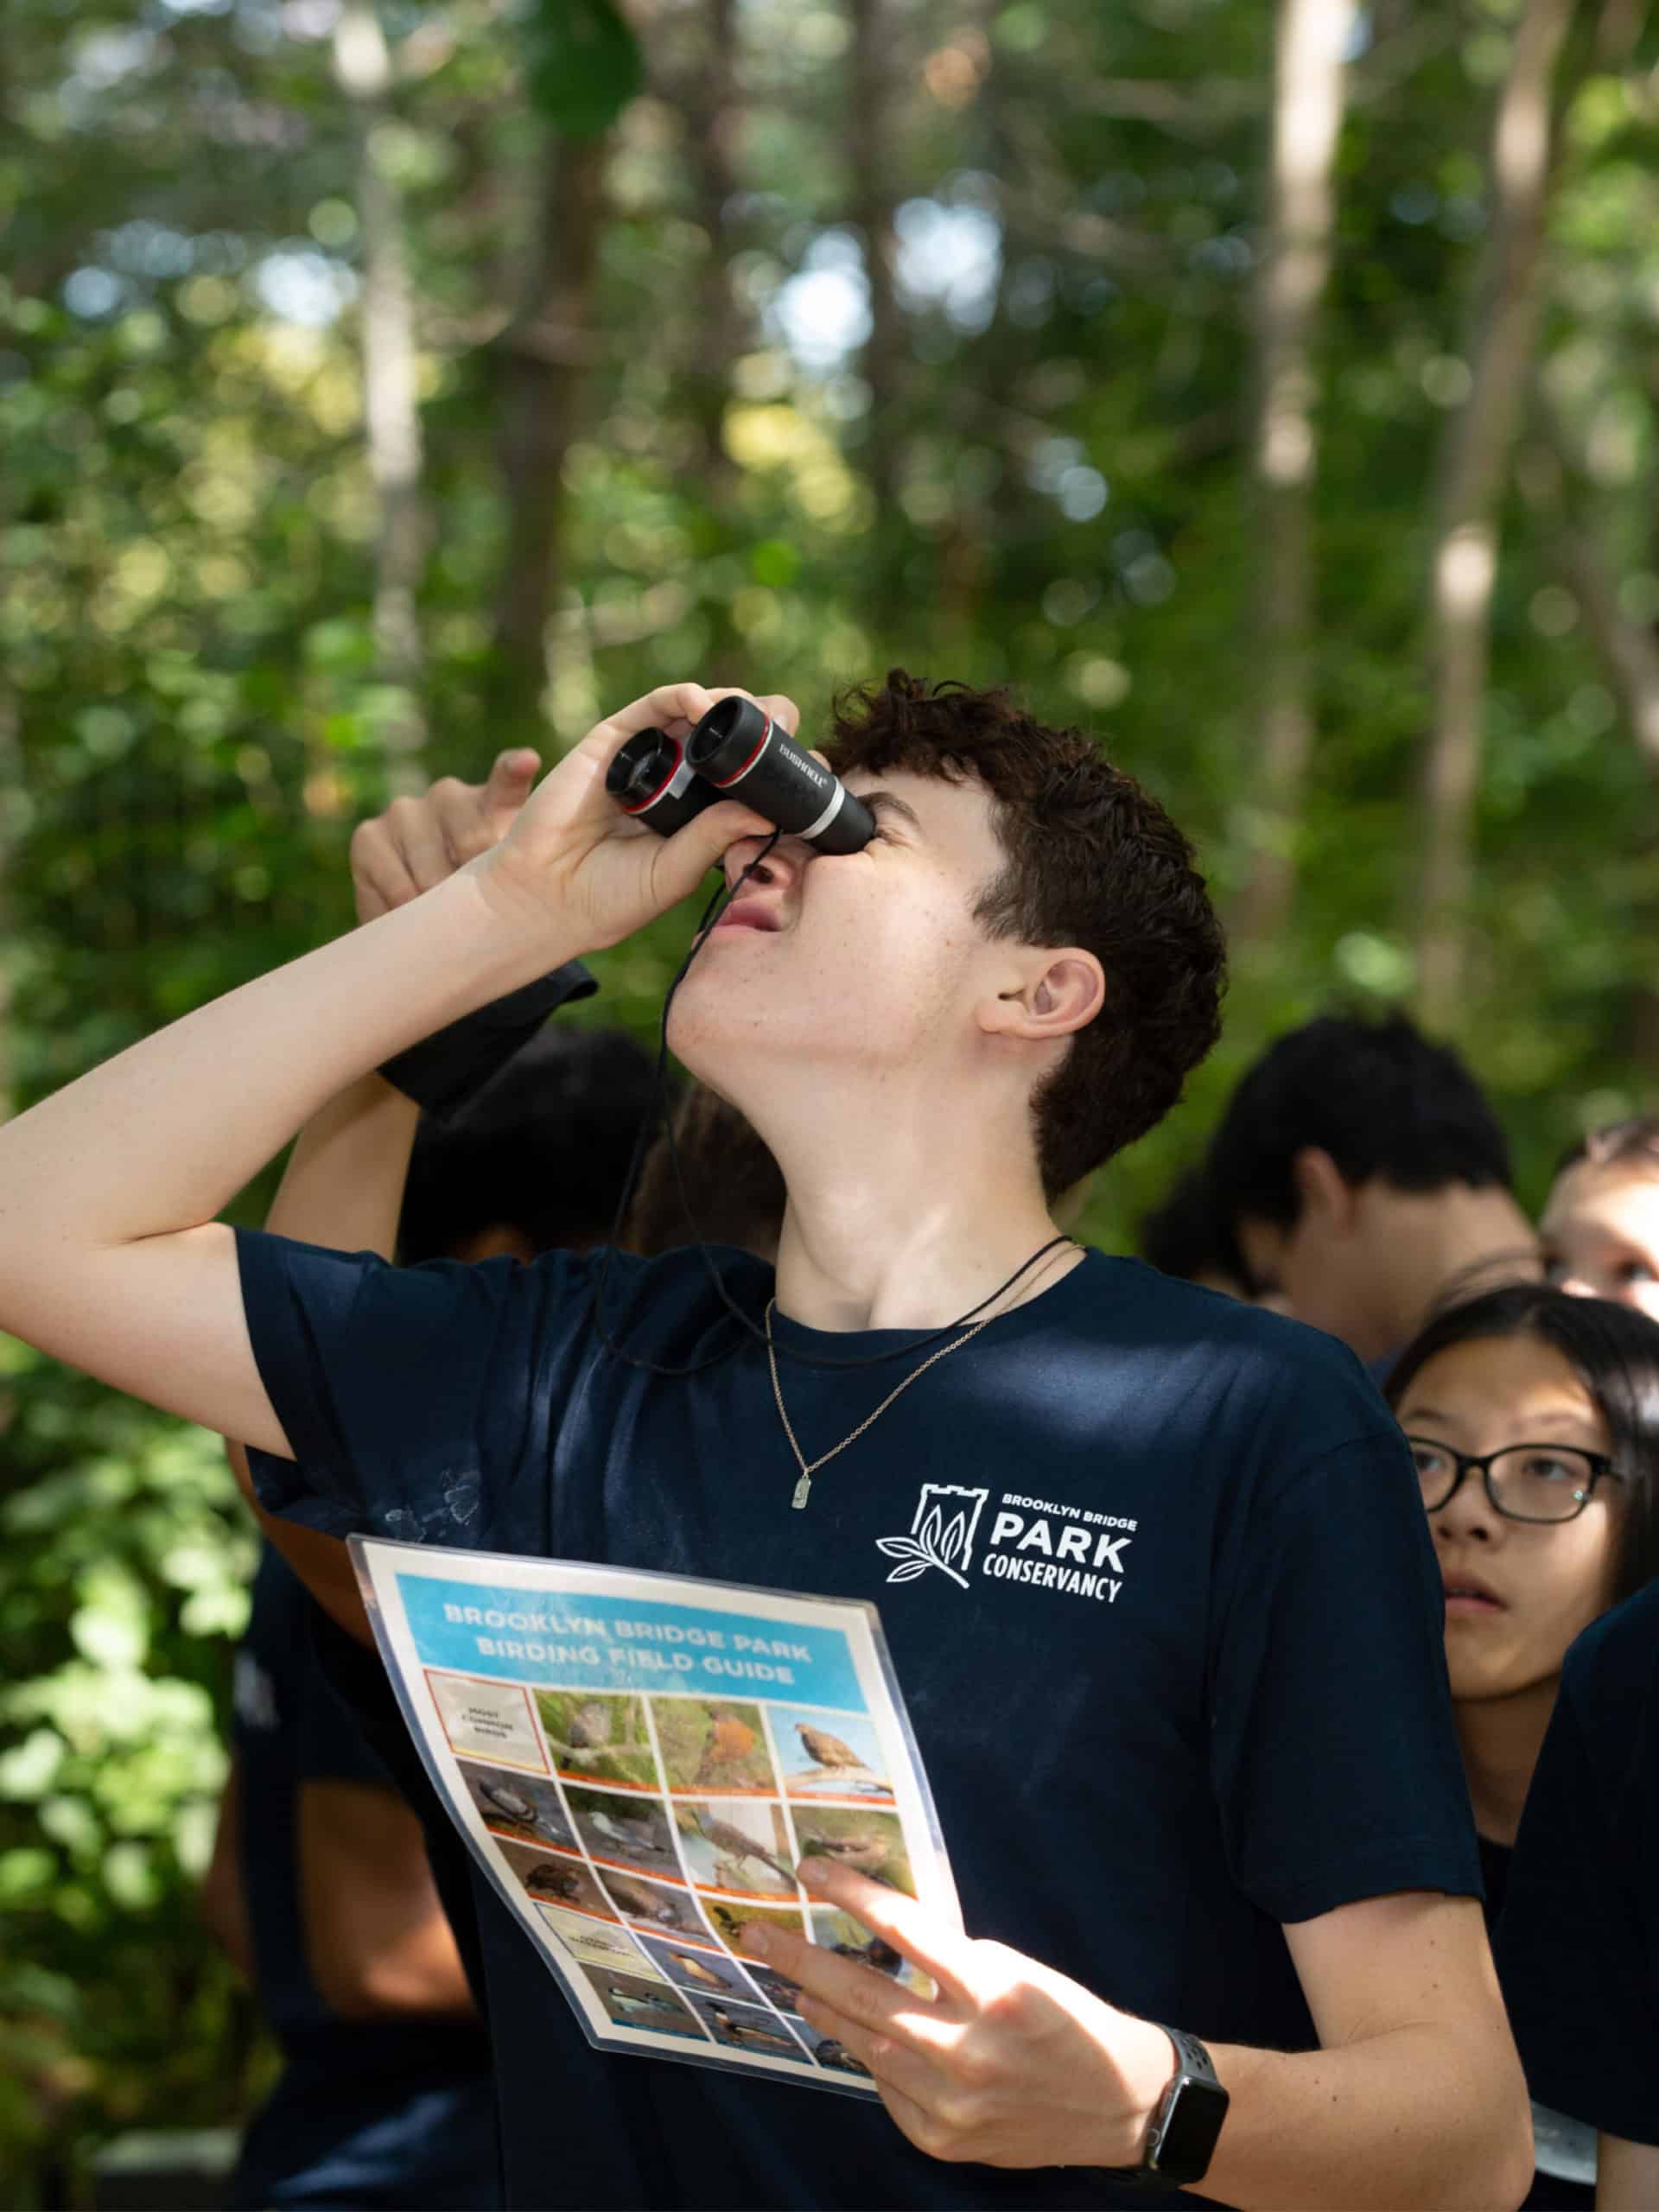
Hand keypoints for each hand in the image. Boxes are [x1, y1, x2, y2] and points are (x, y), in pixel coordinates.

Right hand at [348, 748, 542, 923]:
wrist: (423, 921)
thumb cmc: (479, 900)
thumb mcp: (510, 885)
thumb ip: (520, 868)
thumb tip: (517, 877)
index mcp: (495, 803)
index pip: (508, 778)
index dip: (515, 769)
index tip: (526, 762)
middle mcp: (449, 795)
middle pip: (474, 843)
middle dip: (480, 888)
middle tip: (479, 910)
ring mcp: (405, 810)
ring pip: (432, 874)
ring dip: (441, 908)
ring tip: (445, 918)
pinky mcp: (368, 835)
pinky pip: (396, 887)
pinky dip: (407, 914)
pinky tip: (411, 918)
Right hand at [468, 683, 797, 953]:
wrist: (547, 896)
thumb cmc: (610, 897)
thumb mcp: (678, 871)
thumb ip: (717, 836)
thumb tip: (770, 808)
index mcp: (702, 813)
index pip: (749, 777)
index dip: (779, 766)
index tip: (810, 771)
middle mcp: (679, 779)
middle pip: (732, 738)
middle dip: (764, 727)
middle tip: (786, 735)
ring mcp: (650, 756)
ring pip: (701, 713)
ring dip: (733, 705)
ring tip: (754, 714)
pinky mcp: (616, 740)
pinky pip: (657, 705)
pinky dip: (685, 695)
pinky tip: (704, 705)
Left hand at [748, 1862, 1172, 2169]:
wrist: (1119, 2104)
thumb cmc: (1065, 2018)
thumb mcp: (1015, 1967)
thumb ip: (950, 1958)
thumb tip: (879, 1936)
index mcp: (993, 1989)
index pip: (904, 1928)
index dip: (851, 1896)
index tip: (808, 1870)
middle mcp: (967, 2048)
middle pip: (863, 1993)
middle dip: (801, 1959)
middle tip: (758, 1933)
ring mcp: (951, 2101)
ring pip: (865, 2044)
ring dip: (822, 2008)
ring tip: (792, 1980)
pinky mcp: (943, 2139)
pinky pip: (887, 2089)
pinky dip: (871, 2056)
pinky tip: (856, 2033)